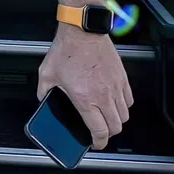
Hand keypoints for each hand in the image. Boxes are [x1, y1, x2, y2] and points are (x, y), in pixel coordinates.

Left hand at [37, 26, 132, 149]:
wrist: (83, 30)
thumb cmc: (66, 49)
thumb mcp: (47, 74)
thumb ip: (44, 92)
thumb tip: (44, 100)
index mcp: (85, 99)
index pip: (99, 131)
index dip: (99, 143)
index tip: (95, 144)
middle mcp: (103, 95)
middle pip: (116, 127)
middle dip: (108, 134)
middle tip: (100, 131)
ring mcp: (115, 86)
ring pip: (124, 114)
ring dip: (116, 120)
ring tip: (107, 117)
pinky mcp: (122, 77)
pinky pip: (129, 99)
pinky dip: (124, 105)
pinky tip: (115, 101)